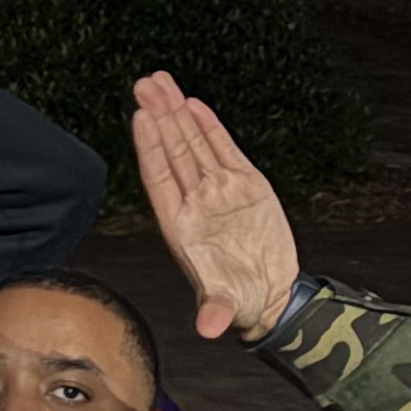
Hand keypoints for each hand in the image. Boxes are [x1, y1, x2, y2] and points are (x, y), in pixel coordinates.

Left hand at [132, 71, 300, 341]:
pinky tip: (193, 105)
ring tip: (160, 82)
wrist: (269, 294)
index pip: (160, 177)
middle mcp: (196, 202)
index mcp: (182, 225)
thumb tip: (208, 329)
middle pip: (172, 151)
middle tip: (145, 84)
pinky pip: (222, 150)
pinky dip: (209, 128)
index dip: (150, 147)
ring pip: (193, 144)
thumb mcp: (227, 306)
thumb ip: (216, 311)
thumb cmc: (239, 300)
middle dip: (158, 117)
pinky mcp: (246, 185)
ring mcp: (219, 191)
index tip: (140, 118)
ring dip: (176, 114)